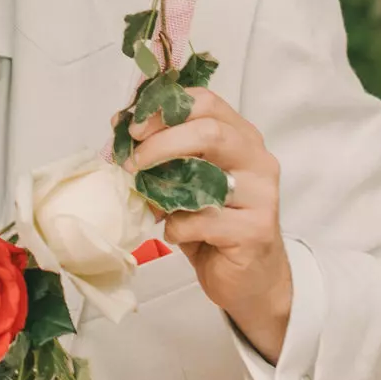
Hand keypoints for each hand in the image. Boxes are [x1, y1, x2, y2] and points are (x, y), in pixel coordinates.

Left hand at [128, 89, 292, 350]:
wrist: (250, 278)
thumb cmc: (214, 223)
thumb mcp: (187, 182)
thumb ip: (165, 155)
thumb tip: (119, 127)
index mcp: (241, 137)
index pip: (207, 102)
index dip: (164, 109)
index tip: (132, 127)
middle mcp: (257, 160)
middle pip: (210, 131)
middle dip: (160, 143)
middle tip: (132, 162)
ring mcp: (261, 195)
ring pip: (208, 176)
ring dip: (165, 188)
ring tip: (148, 200)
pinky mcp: (255, 230)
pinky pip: (202, 221)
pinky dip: (176, 227)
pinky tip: (174, 234)